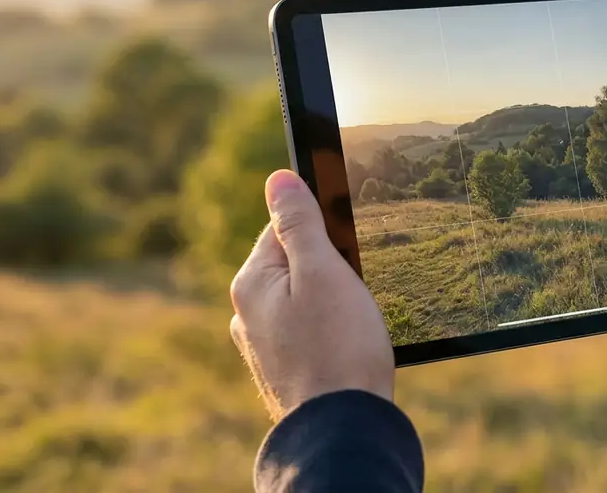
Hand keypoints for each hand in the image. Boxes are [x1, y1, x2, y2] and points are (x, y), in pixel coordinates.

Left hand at [229, 170, 394, 419]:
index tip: (350, 250)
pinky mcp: (284, 370)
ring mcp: (264, 346)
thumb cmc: (338, 347)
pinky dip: (329, 331)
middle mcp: (248, 314)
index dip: (324, 232)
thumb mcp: (323, 272)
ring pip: (302, 300)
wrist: (342, 429)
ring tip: (355, 322)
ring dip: (330, 302)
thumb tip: (278, 178)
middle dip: (328, 269)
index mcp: (251, 283)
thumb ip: (299, 224)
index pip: (284, 229)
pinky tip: (347, 345)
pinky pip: (307, 331)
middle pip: (294, 265)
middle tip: (358, 288)